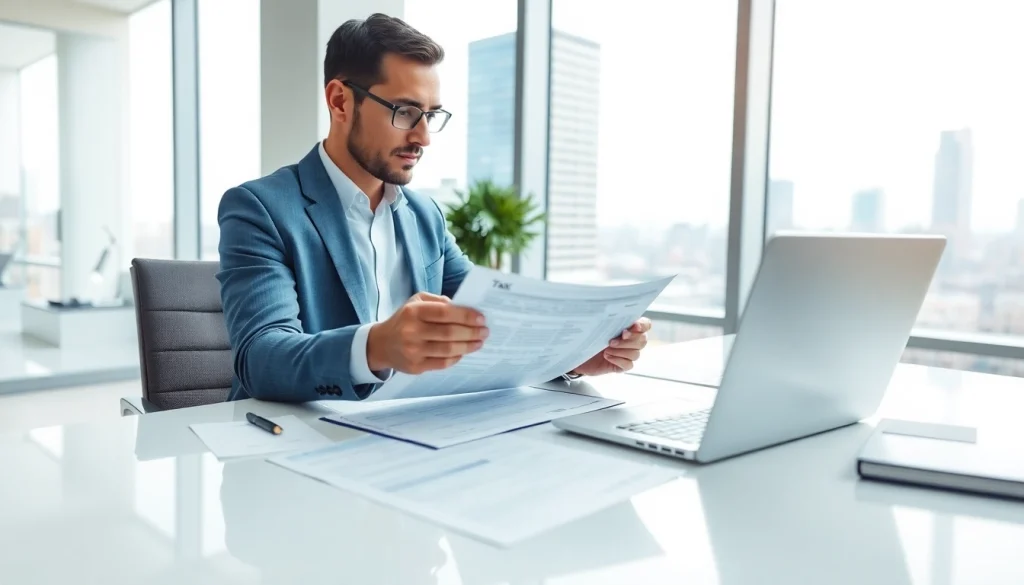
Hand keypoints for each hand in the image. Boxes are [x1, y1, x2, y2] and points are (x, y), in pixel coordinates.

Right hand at [366, 292, 487, 374]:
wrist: (381, 344)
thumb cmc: (405, 320)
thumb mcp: (416, 302)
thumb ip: (438, 301)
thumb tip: (462, 307)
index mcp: (413, 312)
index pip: (444, 313)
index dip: (465, 316)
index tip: (481, 318)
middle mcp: (411, 331)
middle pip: (449, 333)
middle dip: (471, 332)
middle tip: (485, 331)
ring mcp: (413, 351)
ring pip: (448, 350)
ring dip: (468, 346)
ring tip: (479, 342)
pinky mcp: (415, 366)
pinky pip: (442, 363)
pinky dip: (456, 357)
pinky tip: (464, 352)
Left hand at [571, 318, 651, 375]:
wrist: (579, 353)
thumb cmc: (589, 336)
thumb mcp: (598, 326)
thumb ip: (609, 320)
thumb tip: (612, 311)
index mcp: (629, 327)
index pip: (646, 325)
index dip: (643, 325)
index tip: (634, 326)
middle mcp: (632, 341)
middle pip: (642, 340)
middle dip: (629, 340)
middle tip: (612, 340)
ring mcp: (628, 354)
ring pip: (635, 354)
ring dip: (621, 351)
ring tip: (606, 349)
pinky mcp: (622, 366)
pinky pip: (628, 365)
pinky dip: (618, 360)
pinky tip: (607, 356)